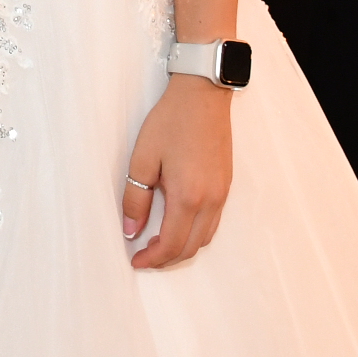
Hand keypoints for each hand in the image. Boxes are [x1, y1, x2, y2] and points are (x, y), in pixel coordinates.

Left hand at [121, 76, 232, 267]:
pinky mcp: (226, 185)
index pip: (171, 244)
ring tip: (158, 243)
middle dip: (166, 259)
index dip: (152, 259)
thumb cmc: (172, 121)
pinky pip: (213, 223)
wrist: (203, 95)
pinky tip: (178, 224)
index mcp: (188, 196)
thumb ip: (135, 198)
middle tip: (144, 257)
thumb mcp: (143, 158)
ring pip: (205, 238)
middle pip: (190, 248)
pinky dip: (196, 233)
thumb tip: (131, 229)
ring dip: (182, 248)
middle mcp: (210, 201)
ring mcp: (222, 194)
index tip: (136, 261)